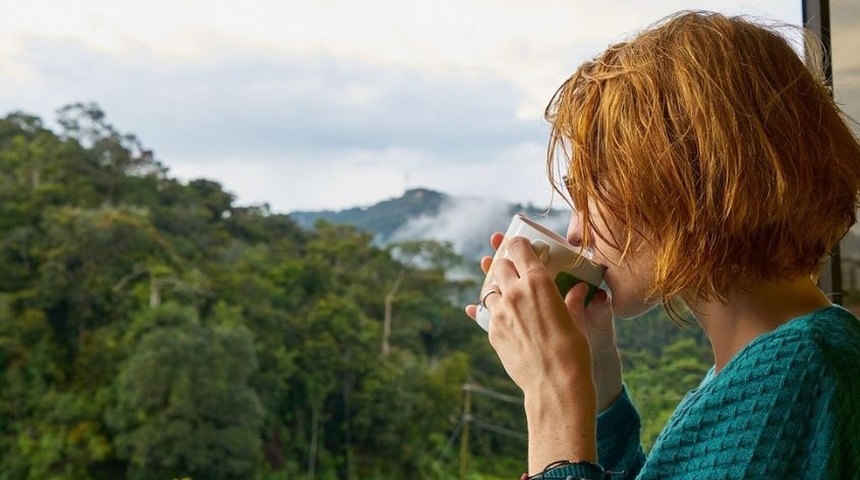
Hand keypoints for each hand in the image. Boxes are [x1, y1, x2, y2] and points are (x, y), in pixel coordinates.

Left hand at [465, 233, 621, 410]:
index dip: (519, 244)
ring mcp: (499, 312)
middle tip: (516, 271)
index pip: (518, 247)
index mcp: (538, 281)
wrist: (554, 385)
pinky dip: (494, 311)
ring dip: (499, 289)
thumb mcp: (576, 320)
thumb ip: (572, 301)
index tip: (522, 246)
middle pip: (499, 265)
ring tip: (510, 296)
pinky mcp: (492, 331)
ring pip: (490, 288)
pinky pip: (487, 313)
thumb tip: (578, 290)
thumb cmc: (573, 351)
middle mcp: (514, 292)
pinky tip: (503, 315)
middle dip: (507, 265)